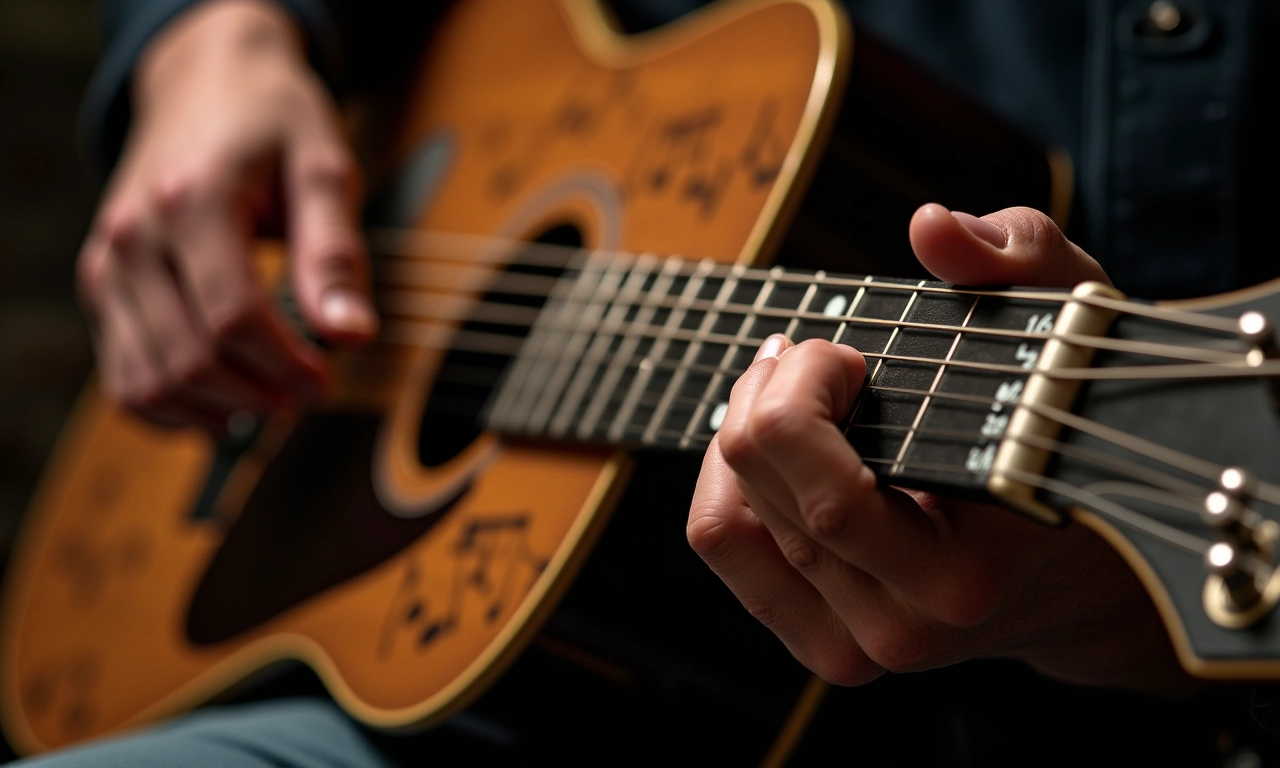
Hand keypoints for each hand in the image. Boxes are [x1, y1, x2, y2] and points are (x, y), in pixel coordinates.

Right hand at [76, 0, 376, 432]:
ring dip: (216, 410)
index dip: (285, 366)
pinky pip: (124, 377)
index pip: (232, 317)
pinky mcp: (102, 285)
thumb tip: (352, 336)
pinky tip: (225, 406)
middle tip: (306, 393)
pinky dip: (173, 407)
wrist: (205, 83)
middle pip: (188, 357)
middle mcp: (135, 235)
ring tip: (270, 402)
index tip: (327, 381)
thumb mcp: (324, 168)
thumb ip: (335, 254)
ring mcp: (109, 264)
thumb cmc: (273, 123)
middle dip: (257, 393)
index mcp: (194, 199)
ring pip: (149, 380)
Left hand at [688, 204, 1195, 693]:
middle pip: (763, 486)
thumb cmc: (1065, 437)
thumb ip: (1020, 261)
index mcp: (968, 570)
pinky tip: (772, 444)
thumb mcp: (1068, 331)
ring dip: (739, 430)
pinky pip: (722, 543)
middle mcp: (906, 625)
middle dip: (770, 390)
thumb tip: (932, 227)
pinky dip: (724, 478)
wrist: (1084, 571)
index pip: (830, 495)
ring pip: (726, 519)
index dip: (805, 393)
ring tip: (789, 389)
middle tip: (818, 356)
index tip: (848, 355)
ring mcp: (857, 646)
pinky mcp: (819, 644)